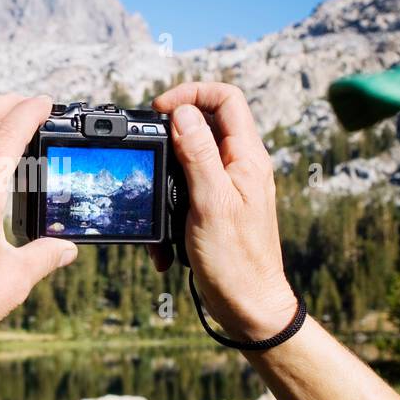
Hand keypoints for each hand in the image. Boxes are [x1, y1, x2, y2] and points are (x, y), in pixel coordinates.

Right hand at [150, 82, 298, 343]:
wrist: (249, 306)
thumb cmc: (236, 261)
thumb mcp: (210, 202)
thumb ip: (198, 154)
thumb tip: (183, 112)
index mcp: (247, 157)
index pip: (226, 99)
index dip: (192, 93)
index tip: (162, 110)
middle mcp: (241, 166)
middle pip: (205, 124)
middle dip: (171, 136)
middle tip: (150, 151)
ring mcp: (229, 187)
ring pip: (190, 160)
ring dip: (166, 179)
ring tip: (156, 203)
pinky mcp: (216, 208)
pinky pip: (187, 192)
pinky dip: (170, 209)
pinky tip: (165, 239)